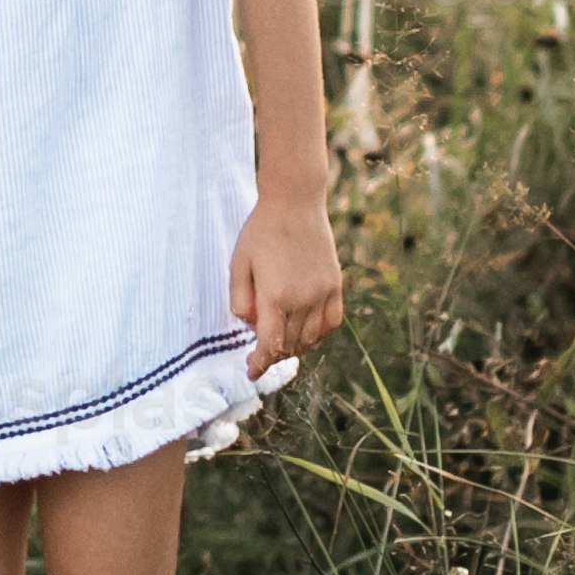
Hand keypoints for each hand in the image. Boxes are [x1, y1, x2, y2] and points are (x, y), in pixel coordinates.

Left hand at [230, 182, 345, 376]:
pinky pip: (332, 322)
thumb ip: (240, 300)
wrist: (295, 202)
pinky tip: (306, 331)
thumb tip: (249, 325)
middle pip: (291, 345)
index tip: (251, 372)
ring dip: (295, 346)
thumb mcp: (239, 264)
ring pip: (312, 338)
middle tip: (260, 352)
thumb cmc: (261, 231)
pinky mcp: (335, 285)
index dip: (260, 364)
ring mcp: (323, 293)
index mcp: (276, 296)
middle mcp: (304, 300)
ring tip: (281, 341)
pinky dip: (319, 334)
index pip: (270, 345)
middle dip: (273, 354)